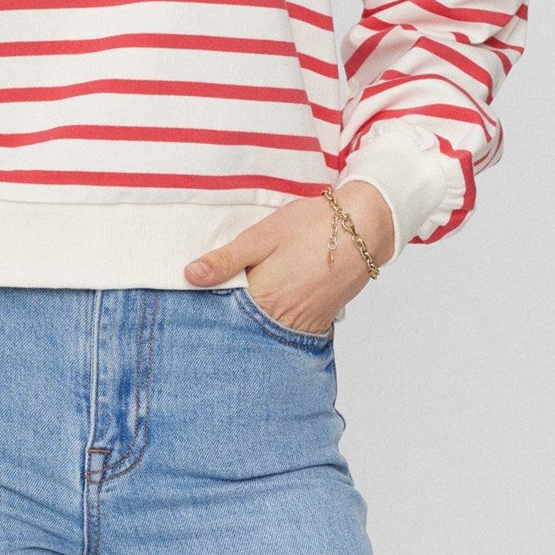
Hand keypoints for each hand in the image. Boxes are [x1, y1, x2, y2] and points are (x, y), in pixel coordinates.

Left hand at [182, 181, 394, 334]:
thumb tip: (190, 276)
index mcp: (263, 298)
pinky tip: (271, 300)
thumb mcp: (262, 236)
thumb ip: (226, 260)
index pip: (222, 313)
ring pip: (265, 329)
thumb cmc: (312, 225)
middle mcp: (282, 319)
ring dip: (252, 319)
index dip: (209, 303)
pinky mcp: (319, 321)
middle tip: (216, 298)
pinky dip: (275, 319)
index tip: (196, 296)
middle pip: (243, 326)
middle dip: (228, 315)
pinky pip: (288, 328)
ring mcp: (303, 323)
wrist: (363, 227)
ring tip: (246, 296)